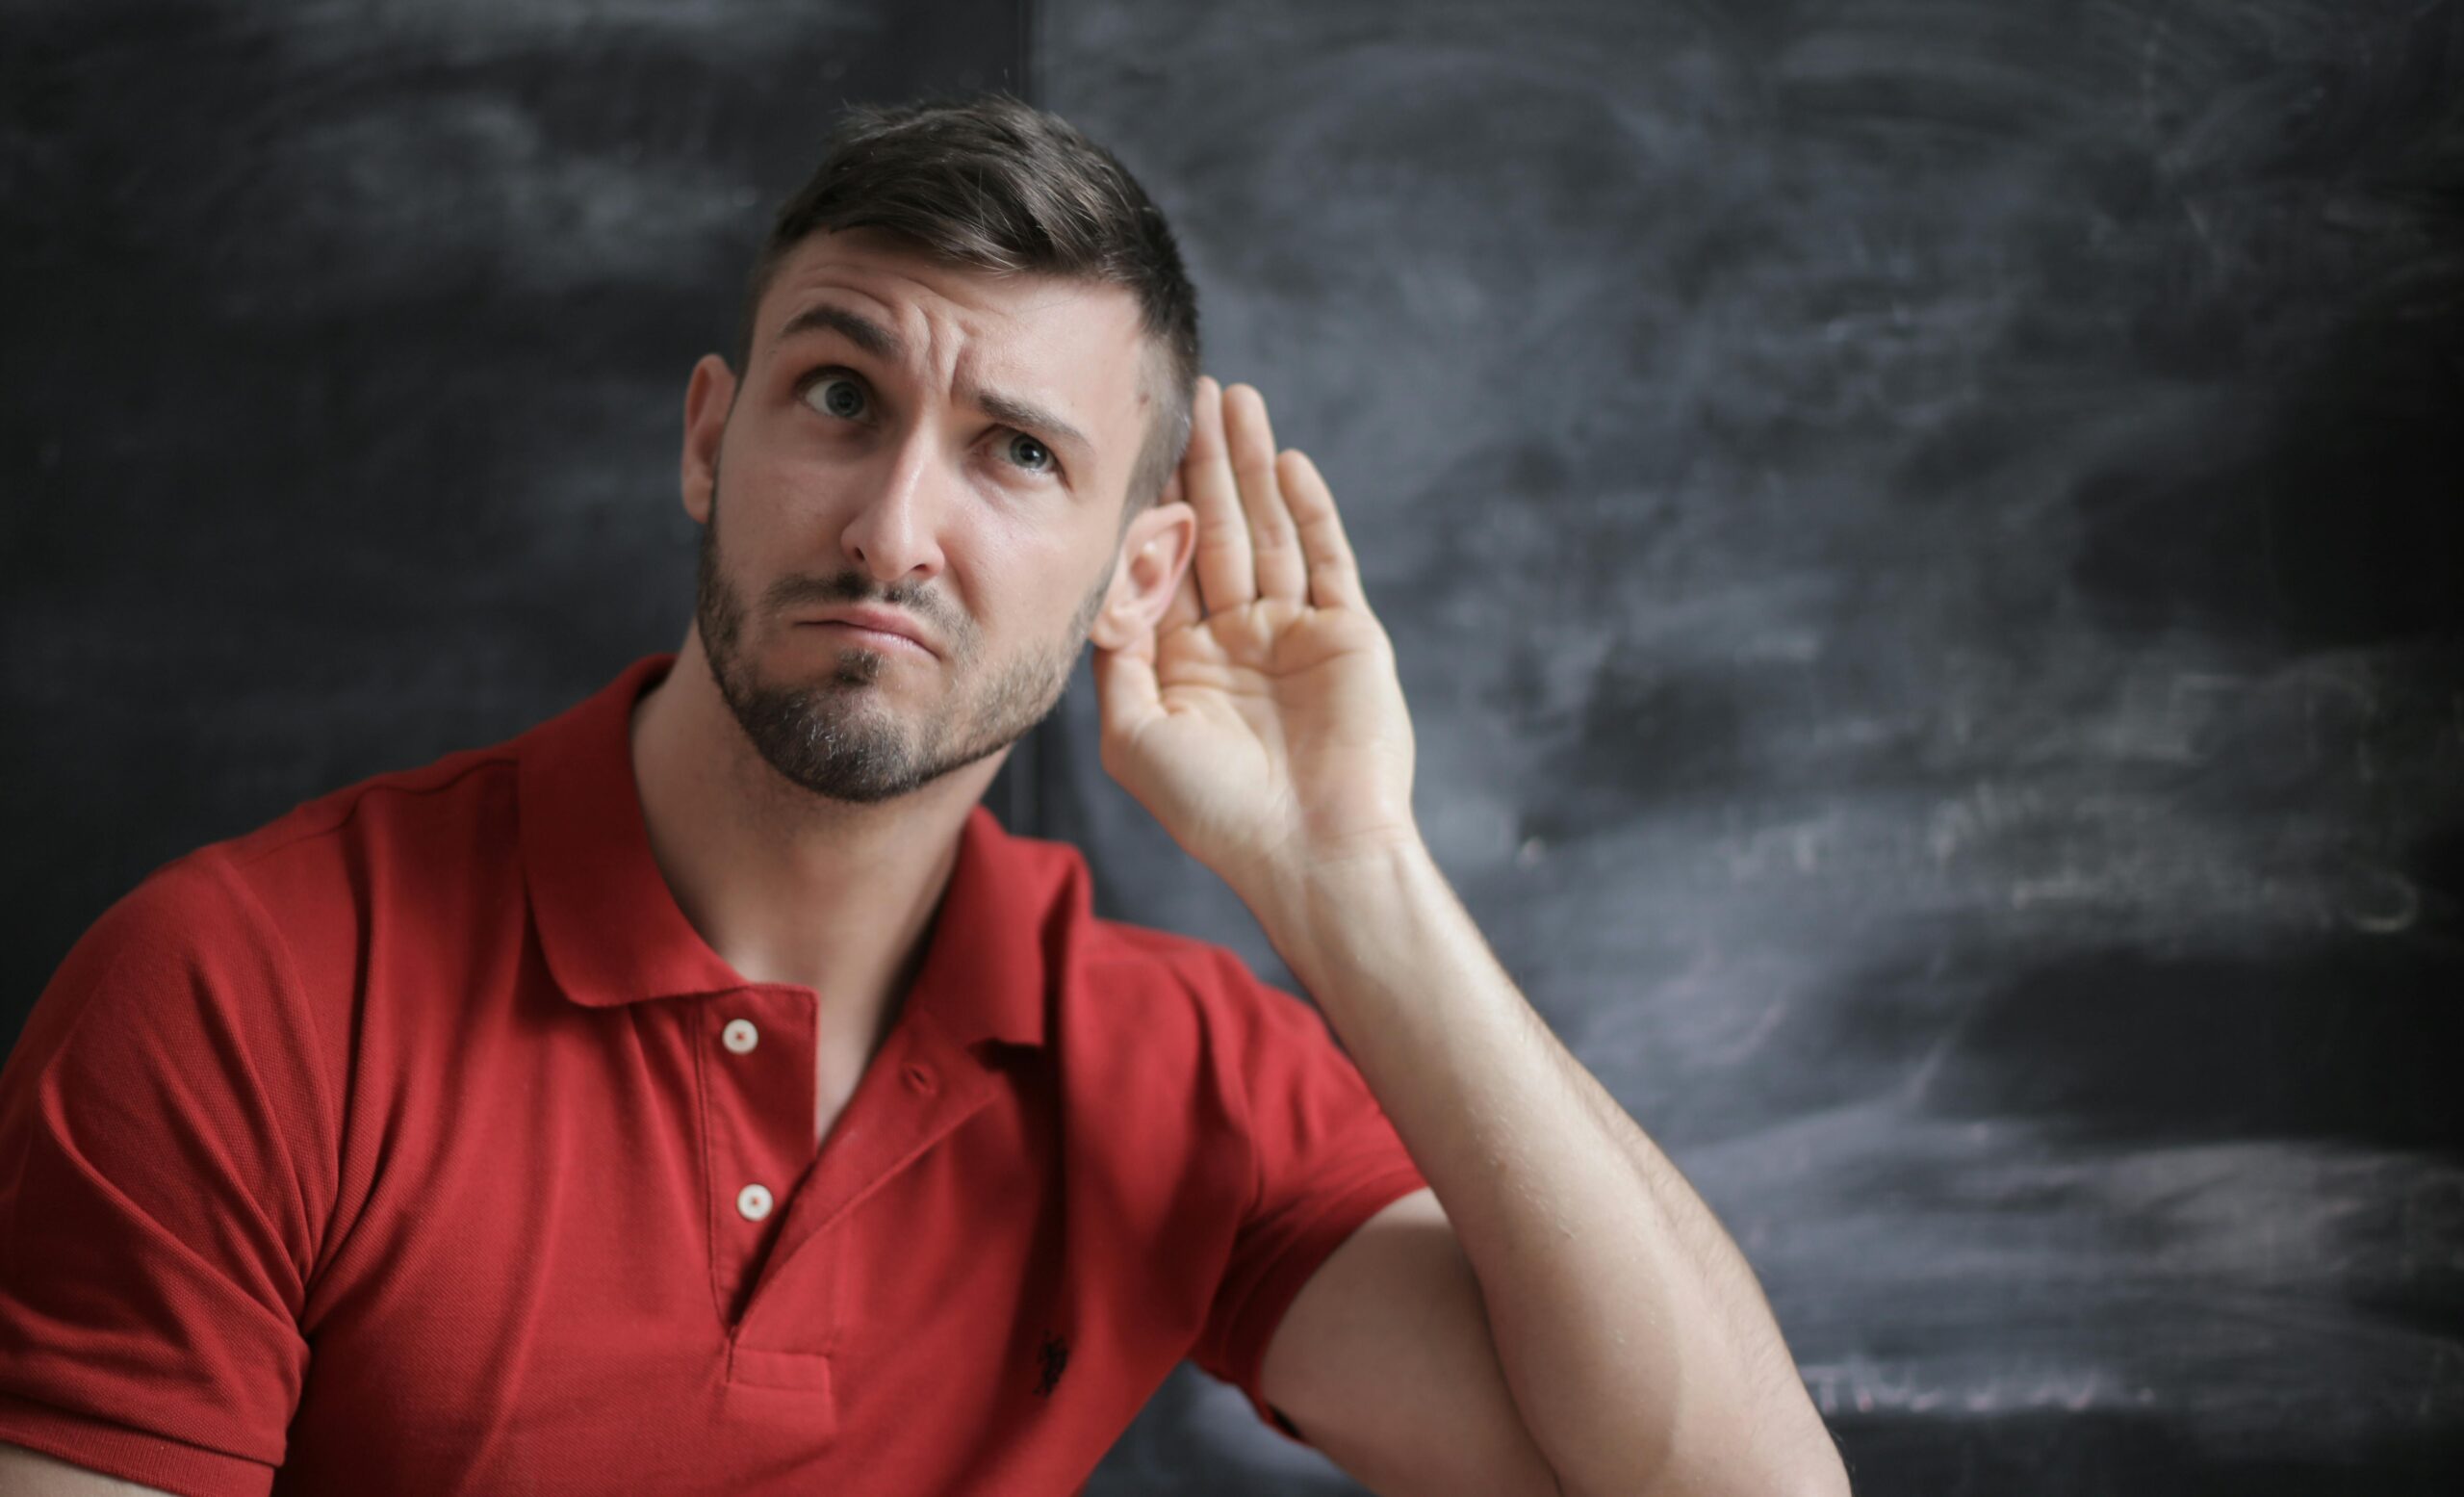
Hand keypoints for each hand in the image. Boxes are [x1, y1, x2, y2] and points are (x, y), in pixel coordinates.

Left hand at [1091, 376, 1420, 896]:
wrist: (1311, 852)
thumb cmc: (1216, 810)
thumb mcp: (1134, 736)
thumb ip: (1114, 657)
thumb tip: (1096, 585)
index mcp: (1184, 663)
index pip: (1164, 564)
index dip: (1151, 504)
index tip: (1132, 443)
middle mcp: (1238, 640)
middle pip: (1218, 530)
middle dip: (1204, 463)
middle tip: (1192, 392)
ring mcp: (1295, 634)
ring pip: (1271, 531)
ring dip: (1252, 466)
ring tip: (1238, 399)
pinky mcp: (1348, 635)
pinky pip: (1328, 559)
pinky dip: (1310, 510)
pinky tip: (1287, 462)